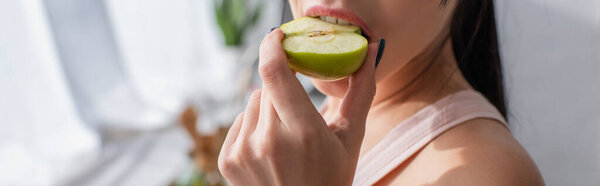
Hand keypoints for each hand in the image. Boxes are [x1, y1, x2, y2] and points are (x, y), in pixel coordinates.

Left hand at [218, 28, 379, 185]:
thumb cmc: (331, 178)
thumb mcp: (351, 138)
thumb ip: (361, 92)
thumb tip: (373, 51)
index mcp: (304, 133)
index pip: (275, 73)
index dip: (272, 45)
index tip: (278, 35)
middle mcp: (269, 141)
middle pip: (267, 86)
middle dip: (283, 88)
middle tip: (298, 114)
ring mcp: (244, 152)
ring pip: (253, 102)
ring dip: (268, 108)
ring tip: (286, 139)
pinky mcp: (228, 160)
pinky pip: (239, 122)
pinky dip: (254, 127)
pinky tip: (269, 151)